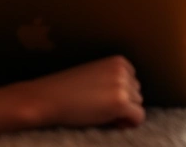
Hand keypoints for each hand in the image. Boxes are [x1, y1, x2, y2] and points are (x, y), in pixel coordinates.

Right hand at [9, 55, 144, 128]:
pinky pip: (138, 117)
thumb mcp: (95, 75)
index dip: (121, 95)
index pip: (134, 82)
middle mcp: (123, 70)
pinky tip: (111, 123)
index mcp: (119, 61)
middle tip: (100, 110)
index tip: (103, 100)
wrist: (47, 99)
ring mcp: (123, 86)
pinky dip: (128, 124)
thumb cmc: (68, 91)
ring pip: (138, 106)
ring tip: (101, 114)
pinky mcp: (120, 102)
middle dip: (124, 105)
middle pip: (137, 94)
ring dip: (124, 114)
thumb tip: (132, 99)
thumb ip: (115, 80)